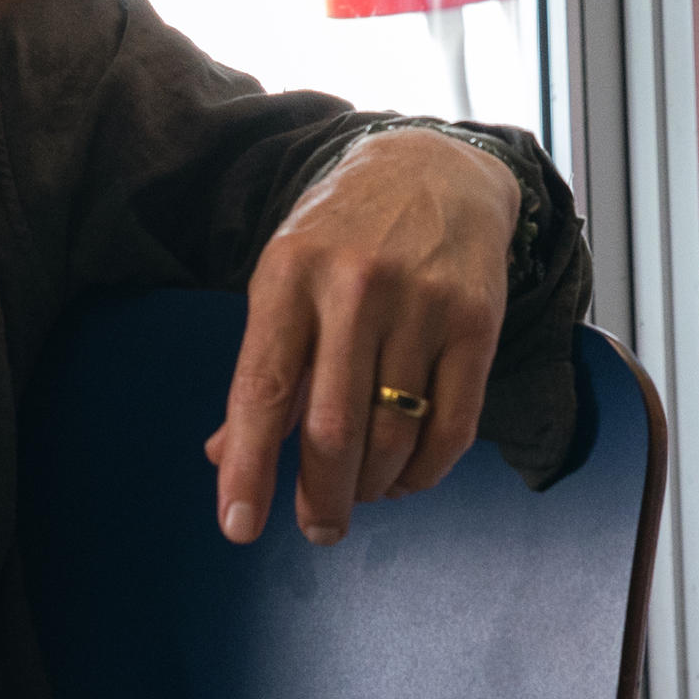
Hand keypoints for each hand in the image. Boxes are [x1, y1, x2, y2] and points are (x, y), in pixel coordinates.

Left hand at [207, 130, 519, 543]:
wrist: (434, 169)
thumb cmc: (343, 234)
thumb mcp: (284, 277)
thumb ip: (262, 367)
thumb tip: (222, 455)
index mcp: (289, 275)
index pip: (261, 389)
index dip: (249, 467)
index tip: (239, 526)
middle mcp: (355, 286)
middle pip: (333, 427)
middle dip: (322, 499)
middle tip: (318, 530)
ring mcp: (421, 303)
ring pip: (394, 436)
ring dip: (373, 488)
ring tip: (361, 495)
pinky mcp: (476, 321)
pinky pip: (454, 427)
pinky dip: (425, 472)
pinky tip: (405, 476)